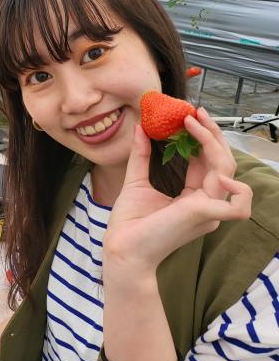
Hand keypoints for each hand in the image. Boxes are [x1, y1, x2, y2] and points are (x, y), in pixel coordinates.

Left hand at [103, 120, 250, 275]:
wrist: (121, 248)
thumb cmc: (129, 223)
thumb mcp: (136, 180)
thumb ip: (141, 155)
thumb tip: (140, 127)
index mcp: (195, 198)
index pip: (209, 163)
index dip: (203, 137)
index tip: (190, 115)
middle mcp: (207, 204)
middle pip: (224, 162)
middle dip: (212, 133)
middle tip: (196, 111)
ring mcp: (209, 212)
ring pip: (228, 171)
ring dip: (213, 143)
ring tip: (192, 122)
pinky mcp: (204, 216)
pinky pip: (238, 205)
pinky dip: (235, 186)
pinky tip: (213, 170)